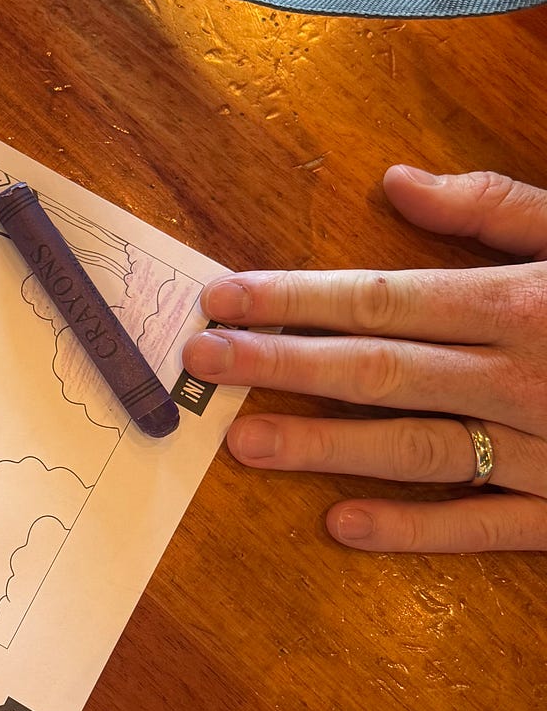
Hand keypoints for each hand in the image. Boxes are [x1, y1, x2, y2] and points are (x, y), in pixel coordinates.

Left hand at [180, 166, 546, 552]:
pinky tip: (343, 526)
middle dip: (278, 364)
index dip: (292, 298)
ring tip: (243, 443)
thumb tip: (396, 179)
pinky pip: (483, 525)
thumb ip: (499, 207)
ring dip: (322, 446)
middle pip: (375, 369)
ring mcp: (546, 450)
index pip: (380, 297)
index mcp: (521, 302)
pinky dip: (413, 530)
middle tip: (198, 364)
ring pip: (412, 449)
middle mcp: (521, 377)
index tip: (219, 296)